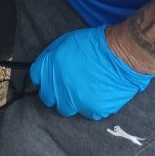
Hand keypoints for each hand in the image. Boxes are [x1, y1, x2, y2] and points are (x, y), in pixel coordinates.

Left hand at [30, 25, 153, 119]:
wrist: (119, 55)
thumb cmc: (93, 44)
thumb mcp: (64, 42)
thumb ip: (51, 57)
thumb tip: (45, 67)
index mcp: (49, 67)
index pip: (36, 78)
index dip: (43, 78)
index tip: (49, 78)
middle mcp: (58, 87)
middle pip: (48, 98)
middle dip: (54, 93)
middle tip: (66, 86)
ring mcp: (74, 101)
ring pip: (66, 109)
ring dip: (71, 101)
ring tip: (83, 90)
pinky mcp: (91, 111)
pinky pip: (87, 113)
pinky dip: (91, 106)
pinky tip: (97, 92)